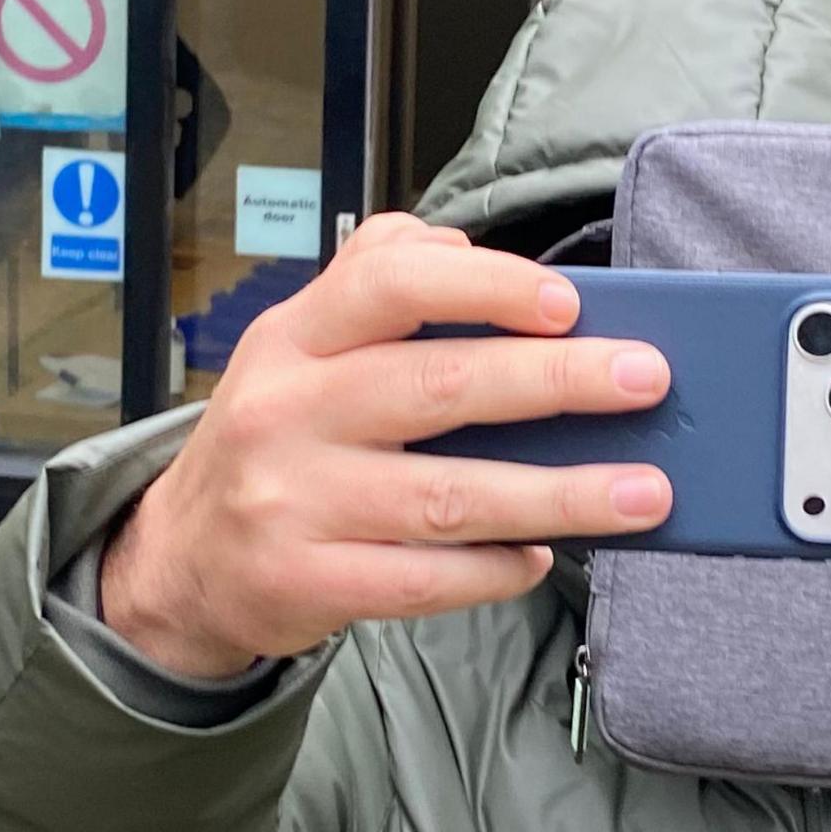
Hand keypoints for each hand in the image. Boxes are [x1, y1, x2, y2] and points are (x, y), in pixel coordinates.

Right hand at [103, 215, 674, 677]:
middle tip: (645, 380)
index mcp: (294, 337)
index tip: (570, 302)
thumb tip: (471, 250)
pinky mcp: (306, 581)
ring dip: (560, 494)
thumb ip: (377, 280)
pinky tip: (542, 556)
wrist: (184, 560)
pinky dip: (496, 569)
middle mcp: (287, 411)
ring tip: (643, 492)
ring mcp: (293, 501)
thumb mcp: (301, 344)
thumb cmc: (277, 438)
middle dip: (558, 382)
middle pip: (439, 387)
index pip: (388, 283)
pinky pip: (424, 580)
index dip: (485, 286)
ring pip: (449, 496)